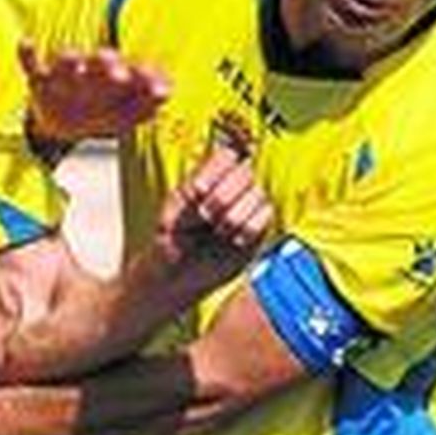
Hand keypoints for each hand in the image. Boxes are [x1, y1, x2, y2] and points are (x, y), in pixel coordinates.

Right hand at [21, 43, 169, 146]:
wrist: (63, 123)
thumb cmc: (100, 111)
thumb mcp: (125, 115)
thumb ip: (146, 105)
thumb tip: (167, 93)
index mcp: (116, 75)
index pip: (133, 73)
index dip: (146, 79)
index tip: (160, 92)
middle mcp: (92, 69)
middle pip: (101, 61)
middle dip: (110, 66)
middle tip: (120, 76)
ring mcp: (65, 74)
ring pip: (67, 60)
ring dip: (70, 60)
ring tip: (73, 60)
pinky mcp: (40, 80)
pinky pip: (31, 65)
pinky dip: (27, 55)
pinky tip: (26, 44)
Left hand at [158, 144, 275, 267]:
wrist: (178, 278)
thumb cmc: (169, 244)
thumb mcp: (171, 217)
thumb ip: (188, 197)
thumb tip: (206, 186)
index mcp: (206, 179)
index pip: (226, 156)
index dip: (216, 170)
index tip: (198, 191)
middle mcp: (230, 189)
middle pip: (245, 172)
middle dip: (223, 196)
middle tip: (205, 216)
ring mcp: (247, 208)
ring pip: (257, 194)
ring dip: (234, 215)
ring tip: (218, 232)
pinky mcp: (259, 229)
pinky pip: (266, 217)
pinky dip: (248, 229)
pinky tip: (233, 240)